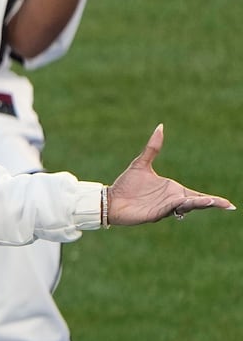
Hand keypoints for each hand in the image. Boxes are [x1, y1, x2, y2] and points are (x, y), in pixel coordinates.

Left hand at [107, 124, 234, 225]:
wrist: (110, 199)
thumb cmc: (126, 185)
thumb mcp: (141, 163)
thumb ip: (153, 147)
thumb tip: (160, 126)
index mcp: (173, 190)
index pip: (197, 195)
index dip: (212, 200)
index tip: (229, 204)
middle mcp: (172, 200)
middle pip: (196, 202)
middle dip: (210, 203)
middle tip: (227, 205)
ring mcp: (164, 208)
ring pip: (185, 206)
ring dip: (197, 204)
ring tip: (210, 201)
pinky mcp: (155, 214)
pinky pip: (169, 209)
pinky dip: (178, 206)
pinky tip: (184, 202)